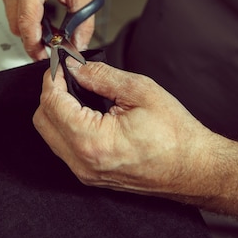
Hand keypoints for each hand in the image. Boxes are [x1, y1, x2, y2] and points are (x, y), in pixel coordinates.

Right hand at [0, 0, 99, 60]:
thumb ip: (82, 24)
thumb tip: (76, 47)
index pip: (27, 20)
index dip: (34, 43)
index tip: (43, 54)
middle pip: (17, 24)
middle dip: (33, 39)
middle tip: (51, 45)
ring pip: (12, 21)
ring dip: (29, 30)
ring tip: (48, 29)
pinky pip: (10, 12)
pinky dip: (24, 19)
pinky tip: (38, 16)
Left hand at [33, 61, 219, 195]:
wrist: (193, 167)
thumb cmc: (176, 135)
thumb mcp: (140, 91)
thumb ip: (101, 76)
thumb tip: (75, 66)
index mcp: (92, 142)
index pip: (52, 103)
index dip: (54, 77)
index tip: (61, 62)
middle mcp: (83, 162)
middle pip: (43, 119)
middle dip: (52, 93)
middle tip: (69, 74)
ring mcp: (85, 172)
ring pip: (50, 134)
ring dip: (58, 109)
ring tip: (79, 90)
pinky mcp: (90, 175)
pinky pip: (64, 146)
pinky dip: (67, 125)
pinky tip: (85, 111)